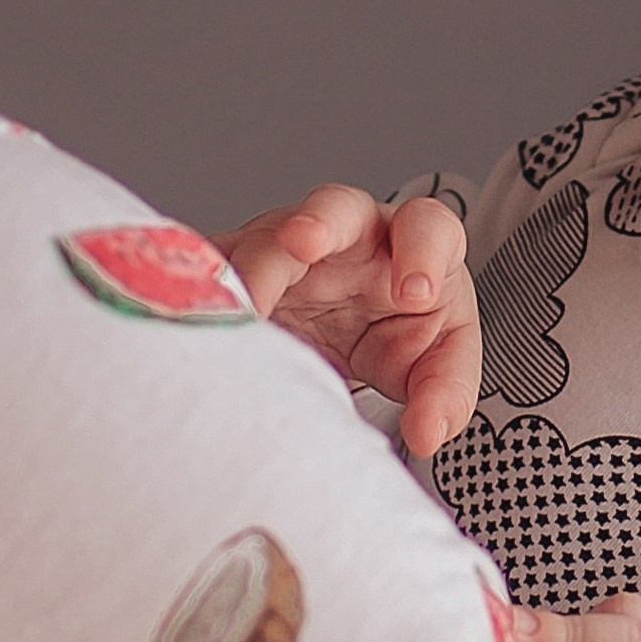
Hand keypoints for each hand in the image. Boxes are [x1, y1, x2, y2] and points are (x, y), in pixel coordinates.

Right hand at [220, 184, 481, 455]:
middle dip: (318, 223)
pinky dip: (204, 293)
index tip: (415, 295)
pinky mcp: (236, 266)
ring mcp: (284, 244)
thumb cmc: (397, 330)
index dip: (423, 252)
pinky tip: (199, 319)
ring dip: (250, 271)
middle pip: (335, 207)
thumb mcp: (433, 362)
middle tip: (303, 243)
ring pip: (262, 242)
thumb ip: (442, 396)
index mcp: (407, 246)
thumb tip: (428, 434)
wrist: (344, 332)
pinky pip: (212, 270)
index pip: (427, 227)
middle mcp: (346, 234)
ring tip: (246, 311)